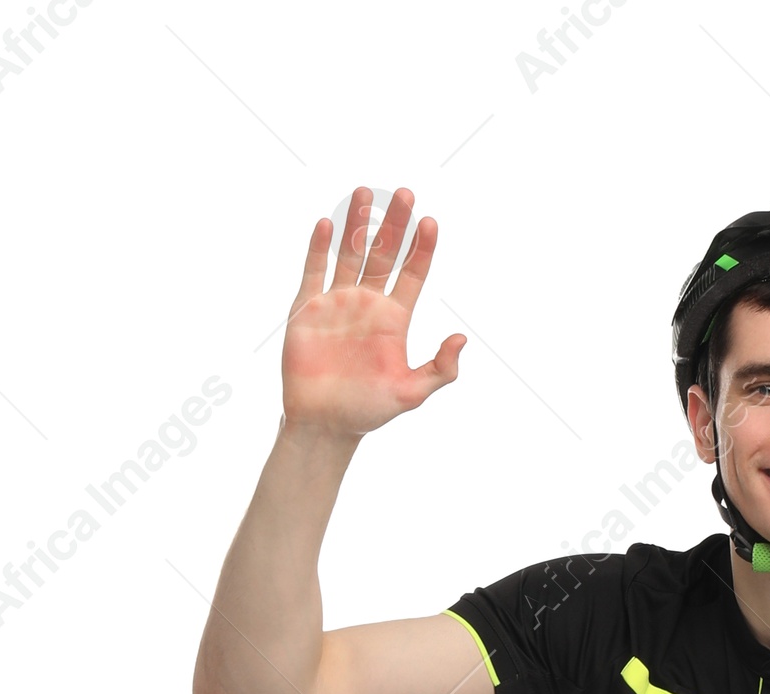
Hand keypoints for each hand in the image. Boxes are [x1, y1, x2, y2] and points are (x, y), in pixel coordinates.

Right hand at [282, 185, 465, 440]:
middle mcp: (367, 303)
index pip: (412, 273)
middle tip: (405, 193)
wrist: (324, 425)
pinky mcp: (307, 309)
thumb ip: (440, 369)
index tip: (429, 222)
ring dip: (357, 222)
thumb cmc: (369, 411)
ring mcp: (336, 302)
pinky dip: (319, 247)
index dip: (421, 248)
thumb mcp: (411, 393)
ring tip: (365, 191)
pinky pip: (314, 270)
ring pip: (349, 252)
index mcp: (394, 318)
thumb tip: (462, 338)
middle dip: (394, 223)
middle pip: (383, 253)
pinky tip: (328, 224)